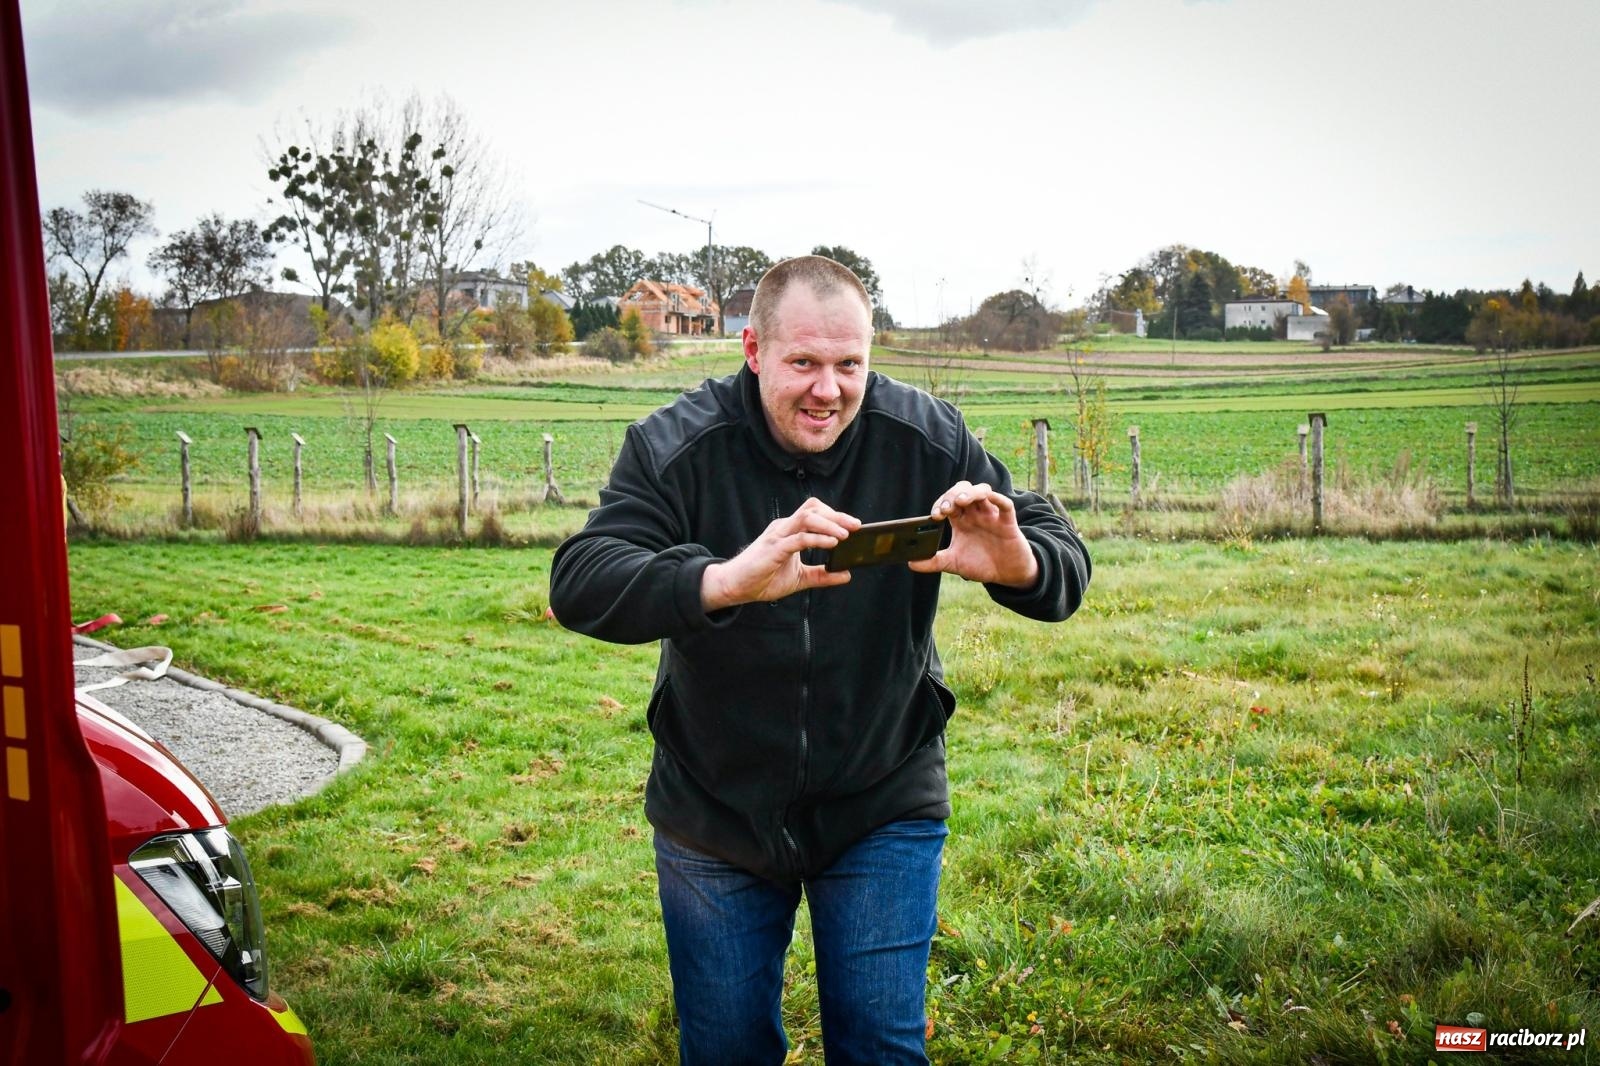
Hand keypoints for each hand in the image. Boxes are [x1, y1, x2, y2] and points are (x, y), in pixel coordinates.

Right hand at [701, 498, 859, 610]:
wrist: (735, 586)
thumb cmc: (763, 578)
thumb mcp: (800, 578)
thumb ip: (822, 575)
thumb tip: (846, 574)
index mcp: (789, 531)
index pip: (814, 512)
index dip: (835, 515)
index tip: (854, 526)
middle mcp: (784, 528)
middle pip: (813, 509)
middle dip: (837, 515)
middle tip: (856, 526)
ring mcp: (778, 536)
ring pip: (807, 518)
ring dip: (829, 524)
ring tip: (846, 534)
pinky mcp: (774, 549)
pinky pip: (799, 538)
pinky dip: (817, 539)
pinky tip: (832, 544)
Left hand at [908, 481, 1038, 587]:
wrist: (1006, 574)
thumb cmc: (981, 564)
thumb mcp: (954, 563)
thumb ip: (933, 562)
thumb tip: (911, 563)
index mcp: (961, 520)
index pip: (948, 502)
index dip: (940, 503)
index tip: (935, 516)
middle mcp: (975, 514)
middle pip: (963, 490)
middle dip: (952, 495)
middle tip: (945, 509)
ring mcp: (991, 516)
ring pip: (982, 491)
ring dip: (971, 492)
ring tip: (961, 501)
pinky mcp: (1008, 522)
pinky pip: (1005, 504)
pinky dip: (998, 498)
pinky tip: (989, 499)